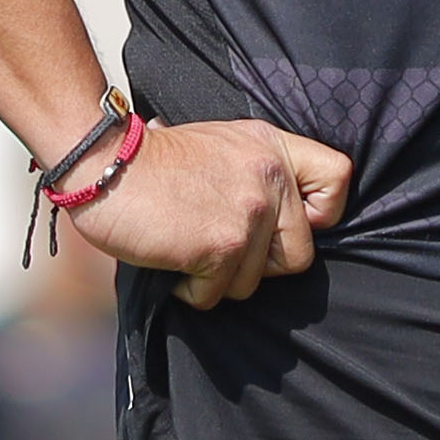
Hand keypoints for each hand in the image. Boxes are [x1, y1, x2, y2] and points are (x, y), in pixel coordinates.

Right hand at [69, 117, 353, 310]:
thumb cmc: (149, 159)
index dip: (321, 214)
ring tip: (185, 249)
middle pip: (298, 254)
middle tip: (217, 247)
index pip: (338, 179)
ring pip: (254, 283)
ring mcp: (249, 213)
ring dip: (217, 279)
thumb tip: (273, 218)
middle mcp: (270, 177)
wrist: (102, 161)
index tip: (287, 224)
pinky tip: (170, 261)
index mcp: (272, 148)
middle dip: (257, 264)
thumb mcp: (218, 145)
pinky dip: (190, 291)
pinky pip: (217, 295)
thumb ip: (254, 173)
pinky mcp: (221, 246)